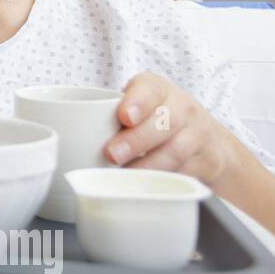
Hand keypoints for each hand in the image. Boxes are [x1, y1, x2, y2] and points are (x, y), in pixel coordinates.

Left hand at [104, 71, 238, 185]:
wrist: (208, 140)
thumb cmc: (155, 119)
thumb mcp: (137, 106)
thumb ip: (108, 113)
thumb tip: (67, 131)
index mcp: (158, 89)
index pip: (151, 88)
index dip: (138, 101)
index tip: (124, 116)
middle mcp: (181, 107)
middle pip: (165, 121)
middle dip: (137, 139)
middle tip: (112, 154)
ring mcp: (196, 134)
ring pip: (176, 149)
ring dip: (147, 164)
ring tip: (124, 174)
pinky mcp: (205, 161)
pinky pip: (185, 172)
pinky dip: (163, 180)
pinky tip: (144, 185)